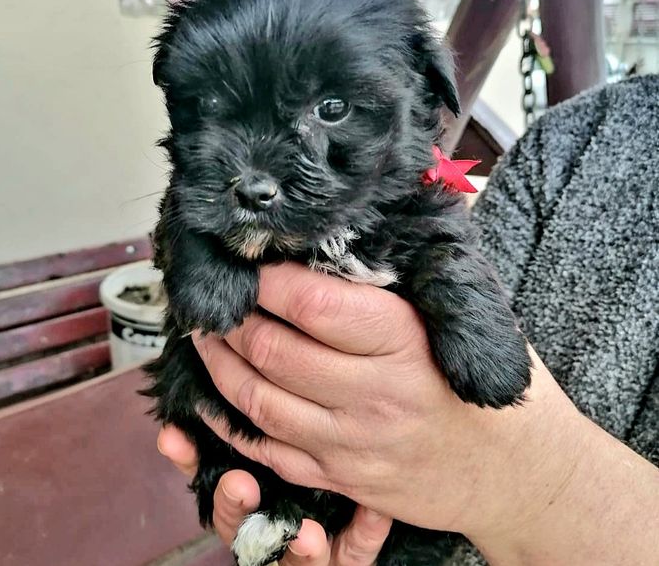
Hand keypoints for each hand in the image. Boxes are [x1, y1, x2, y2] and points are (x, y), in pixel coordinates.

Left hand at [191, 263, 658, 564]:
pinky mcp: (342, 477)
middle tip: (213, 295)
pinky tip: (209, 397)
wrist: (515, 469)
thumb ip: (400, 281)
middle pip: (274, 351)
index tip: (247, 259)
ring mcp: (353, 443)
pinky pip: (269, 451)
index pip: (313, 305)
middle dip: (231, 317)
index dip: (267, 278)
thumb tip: (335, 240)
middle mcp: (373, 394)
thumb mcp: (457, 316)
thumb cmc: (483, 378)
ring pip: (259, 401)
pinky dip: (228, 422)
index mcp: (402, 341)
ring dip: (218, 364)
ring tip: (202, 335)